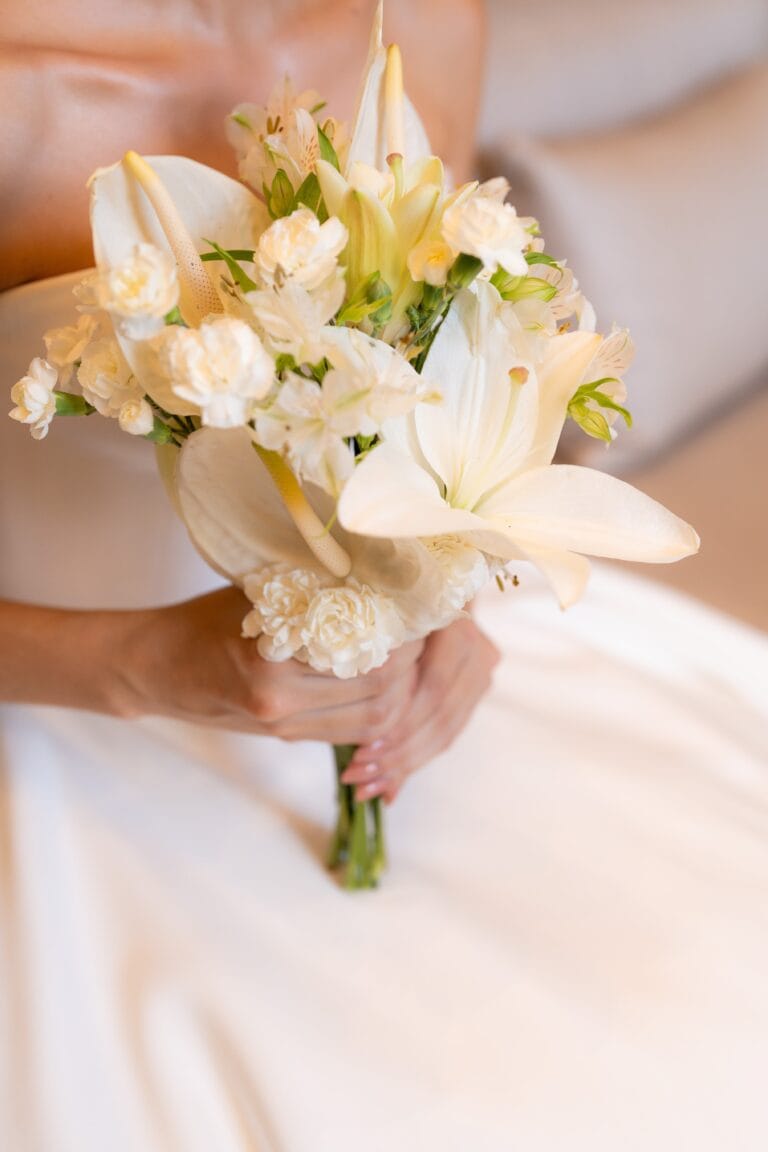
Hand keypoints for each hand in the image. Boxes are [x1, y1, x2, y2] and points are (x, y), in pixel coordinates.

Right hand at [118, 586, 424, 744]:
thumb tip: (383, 574)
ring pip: (373, 719)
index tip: (419, 610)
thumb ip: (315, 591)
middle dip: (411, 663)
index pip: (368, 655)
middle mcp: (280, 701)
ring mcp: (285, 725)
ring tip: (410, 656)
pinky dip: (378, 709)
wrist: (155, 668)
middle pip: (380, 692)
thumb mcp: (258, 593)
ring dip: (401, 691)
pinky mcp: (287, 737)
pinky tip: (386, 682)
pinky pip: (351, 731)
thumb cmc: (203, 618)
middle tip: (423, 631)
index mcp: (271, 661)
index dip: (405, 635)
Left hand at [339, 616, 499, 803]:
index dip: (395, 726)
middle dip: (396, 752)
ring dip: (404, 763)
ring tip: (368, 785)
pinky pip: (449, 732)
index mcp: (453, 620)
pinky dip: (415, 759)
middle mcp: (476, 643)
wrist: (418, 580)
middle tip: (358, 776)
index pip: (430, 689)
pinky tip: (387, 783)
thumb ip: (365, 661)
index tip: (357, 752)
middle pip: (439, 713)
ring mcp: (483, 664)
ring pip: (446, 729)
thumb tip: (348, 721)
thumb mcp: (371, 628)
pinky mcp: (479, 683)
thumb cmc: (377, 601)